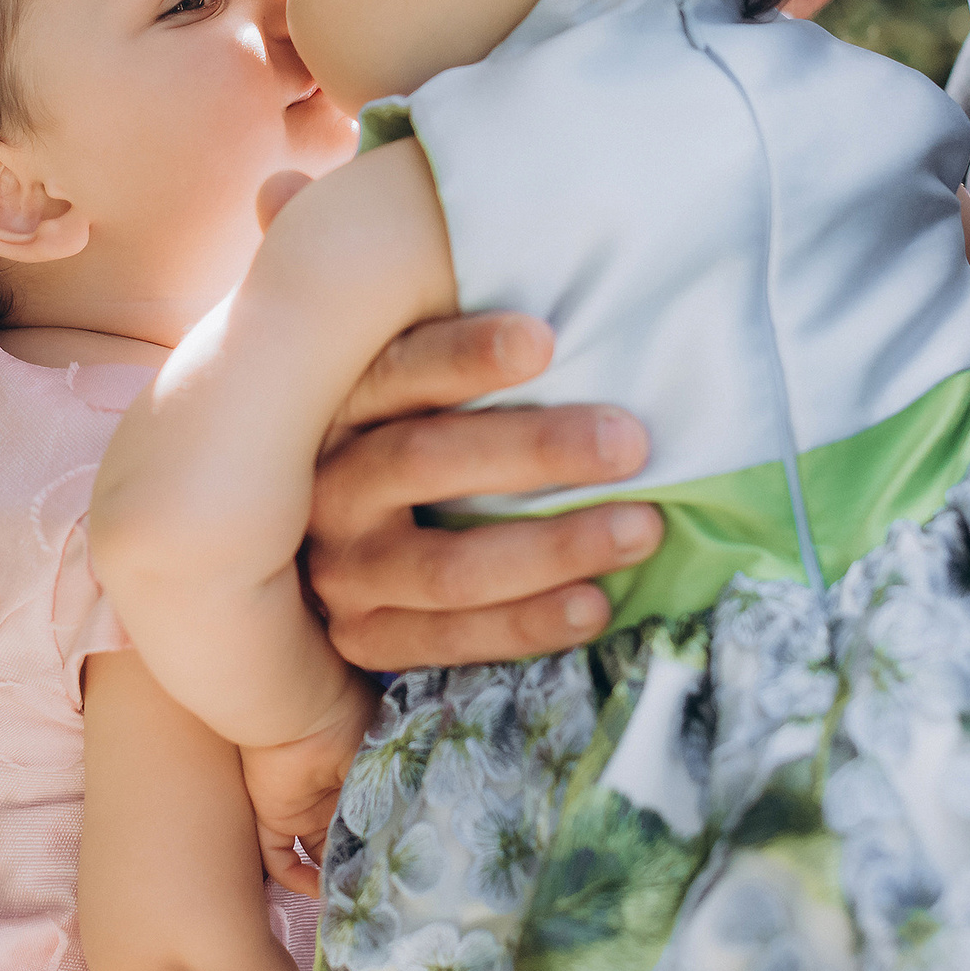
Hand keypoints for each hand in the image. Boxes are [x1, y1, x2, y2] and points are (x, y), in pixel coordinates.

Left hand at [239, 677, 378, 896]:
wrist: (300, 708)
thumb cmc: (350, 722)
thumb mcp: (383, 761)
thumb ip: (393, 796)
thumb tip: (408, 838)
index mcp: (360, 778)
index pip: (372, 820)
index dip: (382, 846)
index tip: (396, 872)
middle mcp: (331, 796)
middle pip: (343, 841)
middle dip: (355, 867)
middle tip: (373, 893)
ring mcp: (301, 806)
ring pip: (313, 854)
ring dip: (327, 878)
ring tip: (347, 897)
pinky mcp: (273, 814)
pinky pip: (277, 855)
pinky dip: (292, 877)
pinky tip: (315, 890)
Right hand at [304, 312, 662, 672]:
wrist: (350, 551)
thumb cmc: (430, 444)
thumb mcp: (425, 394)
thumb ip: (468, 366)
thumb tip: (560, 331)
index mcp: (343, 407)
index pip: (400, 371)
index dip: (465, 357)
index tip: (543, 342)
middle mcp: (330, 487)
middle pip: (424, 462)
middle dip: (535, 452)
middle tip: (628, 443)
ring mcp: (342, 568)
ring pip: (447, 567)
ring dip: (552, 550)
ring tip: (639, 529)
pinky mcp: (362, 635)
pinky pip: (449, 639)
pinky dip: (527, 624)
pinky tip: (595, 604)